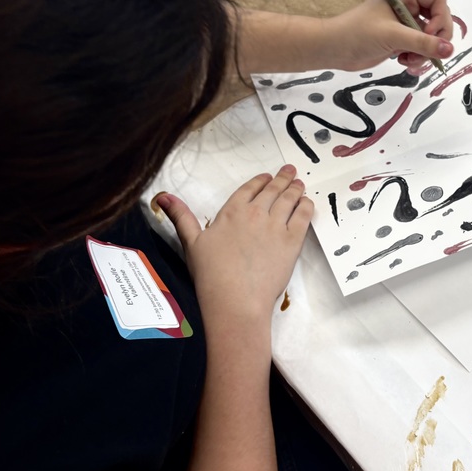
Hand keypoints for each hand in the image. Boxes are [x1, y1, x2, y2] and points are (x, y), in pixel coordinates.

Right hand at [156, 165, 312, 332]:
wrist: (236, 300)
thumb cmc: (211, 275)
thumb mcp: (191, 243)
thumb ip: (181, 217)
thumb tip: (163, 197)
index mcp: (232, 211)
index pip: (250, 188)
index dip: (260, 181)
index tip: (267, 177)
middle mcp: (256, 213)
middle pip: (273, 190)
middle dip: (283, 178)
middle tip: (290, 171)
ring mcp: (276, 225)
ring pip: (289, 199)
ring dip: (296, 189)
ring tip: (300, 183)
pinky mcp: (292, 241)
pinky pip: (303, 216)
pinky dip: (306, 206)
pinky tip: (307, 202)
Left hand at [325, 0, 453, 72]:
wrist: (334, 49)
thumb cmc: (357, 33)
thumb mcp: (392, 36)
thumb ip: (422, 43)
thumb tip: (449, 49)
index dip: (440, 18)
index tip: (429, 34)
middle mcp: (408, 6)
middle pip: (439, 20)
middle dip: (434, 39)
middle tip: (425, 52)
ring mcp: (404, 24)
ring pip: (431, 38)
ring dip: (425, 53)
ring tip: (409, 60)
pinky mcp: (400, 40)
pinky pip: (420, 48)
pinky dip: (417, 58)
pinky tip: (404, 63)